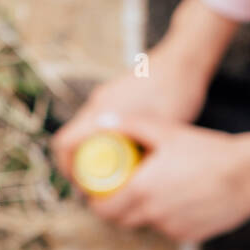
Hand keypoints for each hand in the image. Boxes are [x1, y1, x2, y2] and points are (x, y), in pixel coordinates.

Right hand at [52, 0, 237, 179]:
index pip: (65, 144)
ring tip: (116, 173)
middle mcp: (97, 103)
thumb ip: (142, 158)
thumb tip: (134, 187)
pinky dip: (105, 139)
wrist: (185, 60)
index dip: (67, 170)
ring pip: (87, 132)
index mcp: (101, 113)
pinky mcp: (115, 94)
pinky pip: (101, 122)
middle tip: (100, 189)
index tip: (83, 189)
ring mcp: (105, 97)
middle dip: (81, 168)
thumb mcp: (159, 136)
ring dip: (94, 154)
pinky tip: (128, 150)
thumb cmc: (176, 96)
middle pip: (73, 141)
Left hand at [83, 119, 249, 239]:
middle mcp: (154, 215)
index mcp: (141, 190)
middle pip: (122, 221)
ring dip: (146, 212)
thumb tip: (104, 121)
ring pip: (148, 224)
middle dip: (118, 209)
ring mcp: (172, 228)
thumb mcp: (167, 131)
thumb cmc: (208, 150)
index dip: (98, 203)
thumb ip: (131, 126)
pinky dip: (170, 218)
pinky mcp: (191, 236)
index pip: (104, 209)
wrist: (247, 175)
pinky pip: (171, 229)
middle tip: (124, 192)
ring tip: (159, 191)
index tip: (100, 193)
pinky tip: (182, 200)